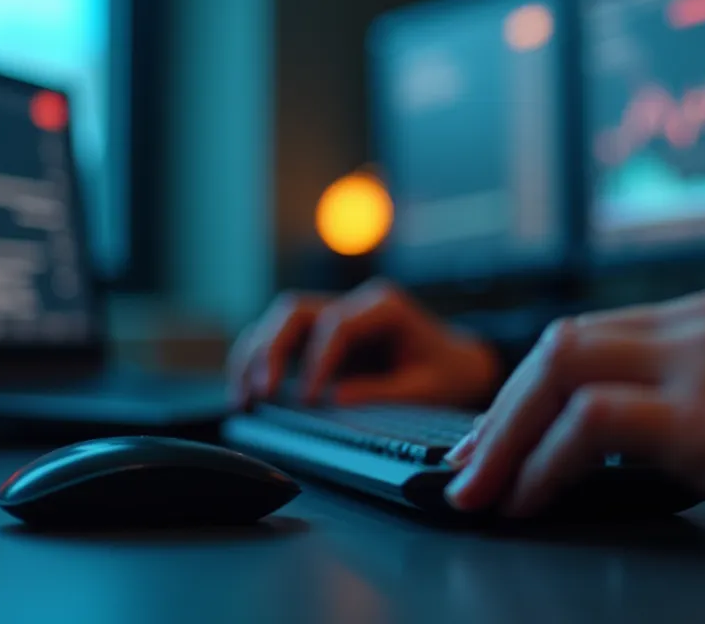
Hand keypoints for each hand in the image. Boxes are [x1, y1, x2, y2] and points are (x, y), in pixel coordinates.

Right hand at [227, 278, 499, 407]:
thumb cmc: (449, 374)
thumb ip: (381, 392)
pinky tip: (248, 393)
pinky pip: (283, 340)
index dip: (317, 361)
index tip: (307, 399)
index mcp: (385, 307)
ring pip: (280, 322)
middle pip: (296, 312)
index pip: (337, 324)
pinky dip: (261, 363)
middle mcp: (355, 303)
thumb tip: (332, 401)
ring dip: (256, 356)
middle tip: (262, 393)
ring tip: (243, 398)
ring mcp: (336, 315)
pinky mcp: (323, 335)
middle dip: (272, 351)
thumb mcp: (426, 389)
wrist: (461, 365)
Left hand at [442, 289, 704, 540]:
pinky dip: (545, 460)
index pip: (603, 332)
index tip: (510, 432)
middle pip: (563, 341)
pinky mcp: (704, 412)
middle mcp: (702, 323)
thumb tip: (673, 439)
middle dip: (503, 406)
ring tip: (479, 489)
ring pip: (558, 368)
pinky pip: (589, 422)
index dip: (541, 385)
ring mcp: (701, 360)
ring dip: (505, 432)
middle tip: (472, 462)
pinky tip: (535, 499)